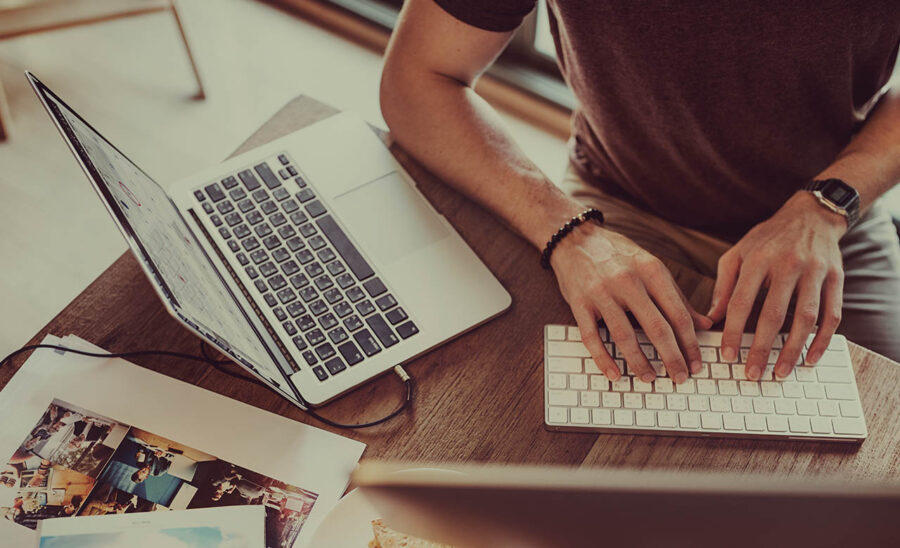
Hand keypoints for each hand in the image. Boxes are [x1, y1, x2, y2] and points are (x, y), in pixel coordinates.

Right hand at [551, 222, 712, 382]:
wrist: (574, 238)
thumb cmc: (617, 254)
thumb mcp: (651, 267)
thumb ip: (677, 296)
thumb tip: (705, 324)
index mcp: (651, 270)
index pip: (678, 314)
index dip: (690, 343)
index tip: (696, 363)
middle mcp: (628, 281)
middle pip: (655, 327)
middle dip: (671, 357)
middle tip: (680, 378)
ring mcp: (601, 292)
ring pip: (624, 335)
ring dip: (639, 362)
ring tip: (649, 379)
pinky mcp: (579, 303)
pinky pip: (591, 336)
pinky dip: (603, 358)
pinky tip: (614, 373)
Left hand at [708, 192, 845, 379]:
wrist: (811, 215)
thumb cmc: (767, 238)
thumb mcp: (738, 253)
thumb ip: (724, 285)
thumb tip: (711, 318)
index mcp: (758, 259)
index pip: (741, 301)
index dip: (732, 331)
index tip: (727, 355)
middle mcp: (788, 264)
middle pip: (773, 314)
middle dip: (761, 348)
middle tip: (752, 374)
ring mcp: (815, 271)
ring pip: (805, 318)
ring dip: (793, 349)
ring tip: (780, 372)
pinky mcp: (836, 278)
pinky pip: (832, 315)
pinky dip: (822, 340)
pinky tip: (810, 358)